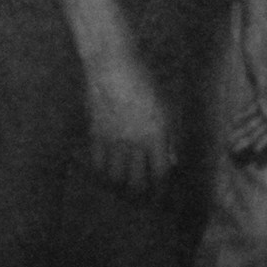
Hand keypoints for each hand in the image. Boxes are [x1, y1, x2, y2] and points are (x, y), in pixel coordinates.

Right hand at [85, 47, 176, 195]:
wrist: (112, 67)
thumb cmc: (144, 82)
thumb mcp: (164, 107)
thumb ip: (167, 136)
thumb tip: (171, 160)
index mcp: (156, 133)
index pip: (159, 174)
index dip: (162, 191)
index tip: (164, 198)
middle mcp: (134, 141)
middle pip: (136, 182)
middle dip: (142, 196)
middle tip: (146, 200)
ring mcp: (112, 141)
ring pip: (115, 178)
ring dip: (122, 188)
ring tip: (127, 190)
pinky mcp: (95, 136)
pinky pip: (98, 166)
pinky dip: (103, 175)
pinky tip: (109, 176)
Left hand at [225, 0, 266, 161]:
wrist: (258, 15)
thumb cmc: (261, 38)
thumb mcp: (261, 67)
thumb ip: (266, 93)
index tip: (254, 151)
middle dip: (252, 136)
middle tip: (234, 150)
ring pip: (261, 112)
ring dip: (246, 128)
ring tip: (230, 141)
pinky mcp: (262, 79)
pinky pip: (256, 103)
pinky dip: (245, 114)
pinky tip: (234, 122)